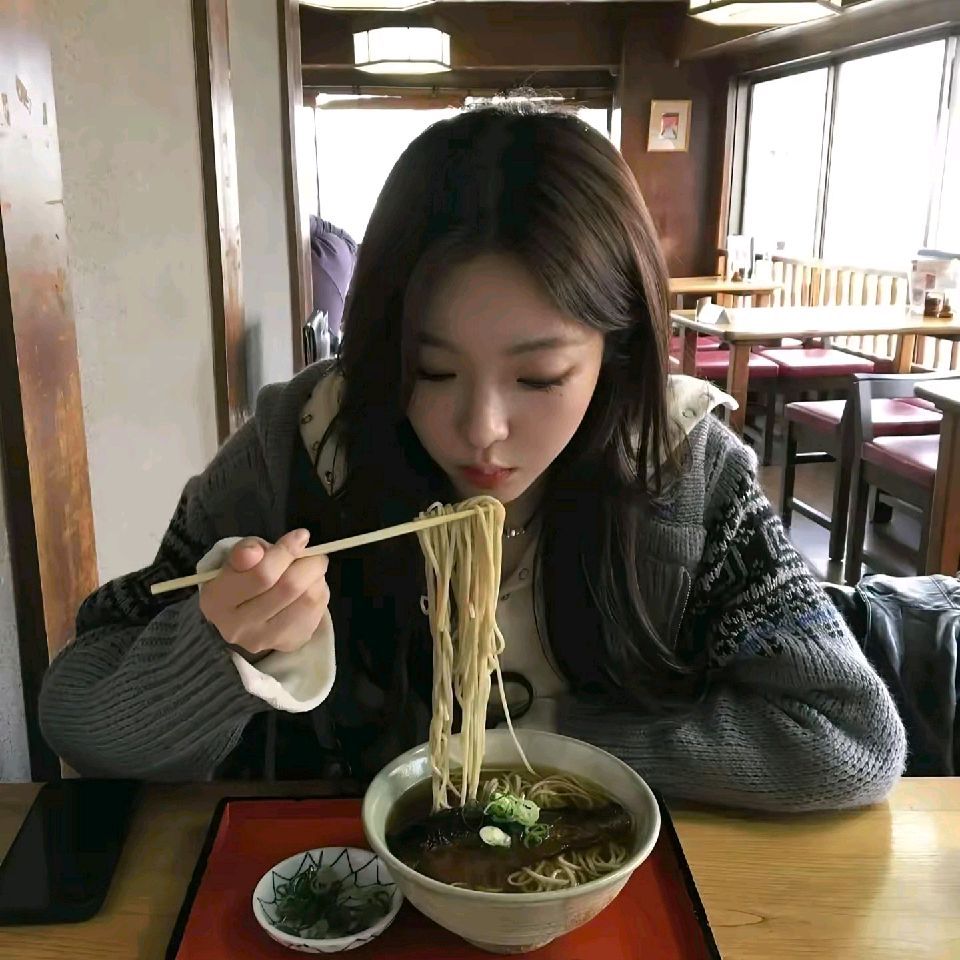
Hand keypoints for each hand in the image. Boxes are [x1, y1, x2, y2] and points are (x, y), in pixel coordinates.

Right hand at [199, 529, 329, 659]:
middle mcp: (237, 626)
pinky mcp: (287, 643)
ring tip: (313, 569)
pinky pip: (316, 613)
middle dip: (309, 564)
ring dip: (317, 578)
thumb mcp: (237, 558)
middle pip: (288, 588)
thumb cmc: (242, 578)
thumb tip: (256, 551)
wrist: (245, 615)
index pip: (260, 575)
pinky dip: (320, 594)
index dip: (286, 552)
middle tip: (315, 555)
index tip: (301, 536)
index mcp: (217, 599)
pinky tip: (311, 588)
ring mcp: (263, 639)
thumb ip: (245, 552)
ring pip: (307, 600)